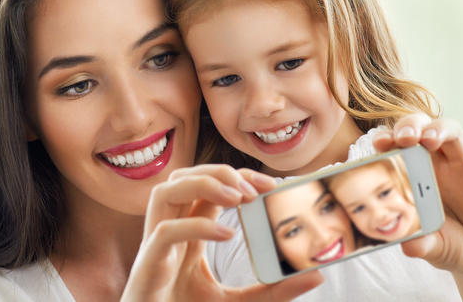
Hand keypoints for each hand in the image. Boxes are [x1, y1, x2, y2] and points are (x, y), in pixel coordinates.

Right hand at [121, 164, 323, 301]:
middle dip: (218, 172)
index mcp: (187, 232)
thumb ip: (273, 290)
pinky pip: (165, 232)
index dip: (236, 176)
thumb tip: (314, 275)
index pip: (206, 187)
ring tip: (237, 197)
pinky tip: (226, 234)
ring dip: (201, 185)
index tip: (270, 184)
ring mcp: (155, 246)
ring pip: (164, 192)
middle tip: (254, 189)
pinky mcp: (148, 266)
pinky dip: (196, 225)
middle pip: (182, 178)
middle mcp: (168, 231)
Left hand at [373, 114, 462, 300]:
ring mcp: (461, 166)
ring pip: (450, 133)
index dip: (387, 139)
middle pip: (420, 130)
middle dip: (409, 127)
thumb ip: (420, 244)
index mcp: (411, 173)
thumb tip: (408, 244)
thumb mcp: (431, 247)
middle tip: (404, 138)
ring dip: (438, 130)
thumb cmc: (447, 243)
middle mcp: (434, 163)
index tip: (380, 144)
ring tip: (429, 140)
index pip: (396, 146)